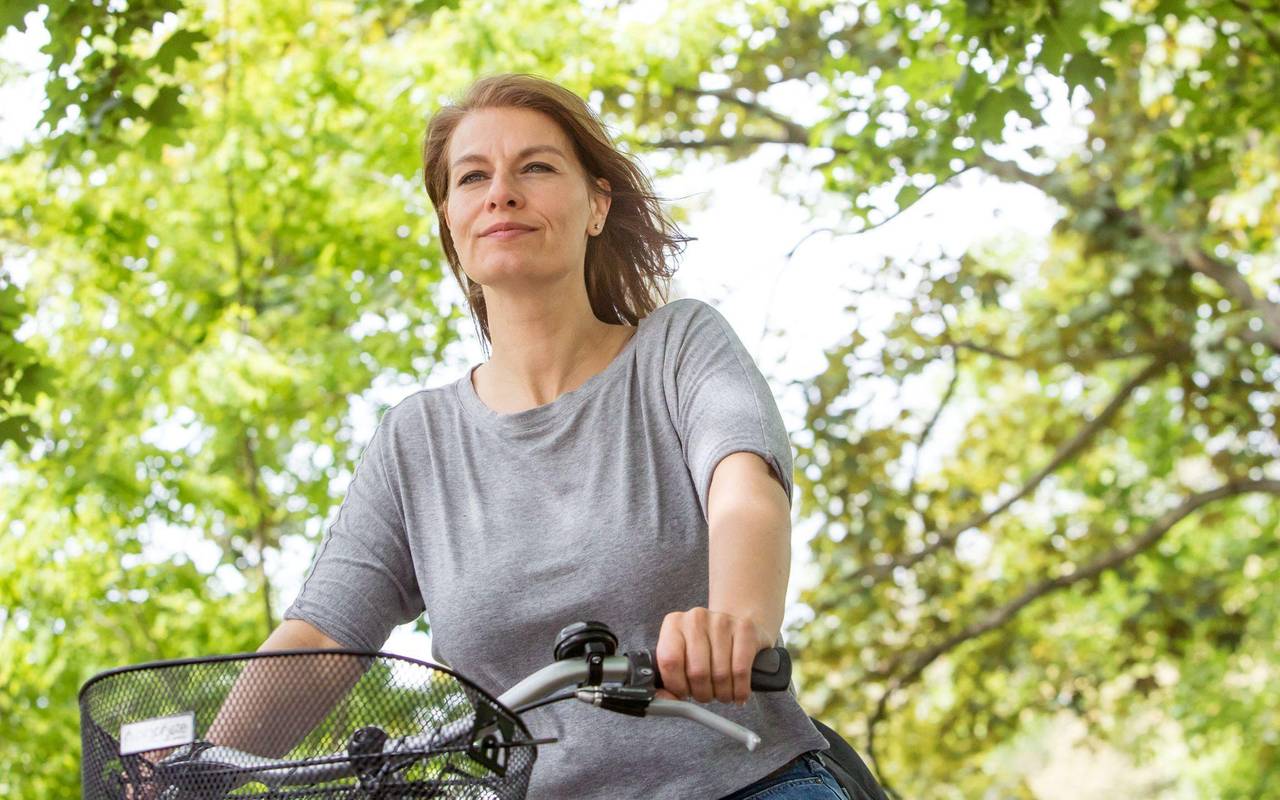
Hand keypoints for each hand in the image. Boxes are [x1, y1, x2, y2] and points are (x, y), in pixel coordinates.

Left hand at [654, 607, 772, 705]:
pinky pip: (740, 670)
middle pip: (697, 671)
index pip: (670, 661)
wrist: (734, 624)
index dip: (677, 685)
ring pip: (720, 674)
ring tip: (721, 693)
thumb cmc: (703, 647)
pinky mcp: (744, 628)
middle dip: (702, 693)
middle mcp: (696, 619)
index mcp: (674, 624)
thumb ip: (668, 680)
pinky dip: (739, 690)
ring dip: (722, 694)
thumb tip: (666, 702)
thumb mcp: (681, 656)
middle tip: (705, 695)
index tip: (684, 693)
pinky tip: (738, 693)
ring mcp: (721, 621)